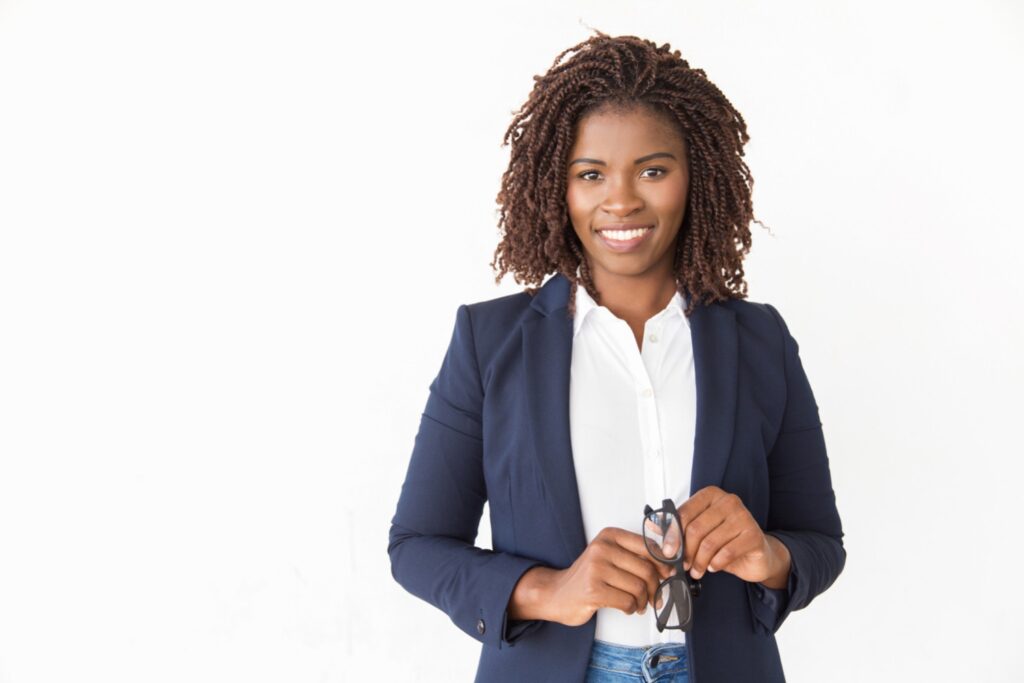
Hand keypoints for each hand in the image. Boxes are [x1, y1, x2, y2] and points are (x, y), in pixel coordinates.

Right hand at [540, 527, 674, 626]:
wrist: (557, 593)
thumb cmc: (587, 577)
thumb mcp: (609, 556)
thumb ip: (635, 556)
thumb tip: (668, 566)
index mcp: (609, 536)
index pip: (648, 546)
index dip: (663, 562)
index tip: (668, 573)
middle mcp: (602, 548)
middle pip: (646, 569)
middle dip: (654, 588)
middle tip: (653, 596)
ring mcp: (596, 569)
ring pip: (639, 588)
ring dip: (643, 601)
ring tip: (637, 604)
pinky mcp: (594, 590)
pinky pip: (628, 602)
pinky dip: (632, 608)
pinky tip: (626, 607)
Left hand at [673, 486, 791, 587]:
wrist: (756, 555)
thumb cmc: (726, 541)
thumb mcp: (700, 533)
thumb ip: (679, 529)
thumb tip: (654, 528)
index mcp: (710, 495)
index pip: (684, 513)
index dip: (672, 535)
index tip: (667, 552)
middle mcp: (728, 501)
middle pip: (695, 529)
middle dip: (686, 552)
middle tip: (683, 565)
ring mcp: (743, 516)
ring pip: (709, 543)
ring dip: (699, 562)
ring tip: (697, 570)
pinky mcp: (753, 535)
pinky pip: (726, 552)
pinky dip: (715, 564)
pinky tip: (713, 567)